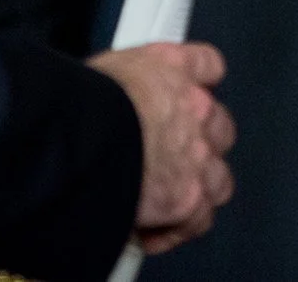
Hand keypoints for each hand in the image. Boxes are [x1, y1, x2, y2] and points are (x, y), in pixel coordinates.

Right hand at [87, 41, 235, 253]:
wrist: (81, 139)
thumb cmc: (79, 104)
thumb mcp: (97, 74)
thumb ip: (118, 87)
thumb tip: (98, 101)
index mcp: (169, 67)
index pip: (206, 65)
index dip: (199, 85)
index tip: (187, 97)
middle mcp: (193, 108)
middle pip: (219, 127)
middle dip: (200, 145)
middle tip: (167, 161)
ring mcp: (197, 155)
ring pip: (218, 177)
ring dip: (196, 190)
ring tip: (163, 202)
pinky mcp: (190, 198)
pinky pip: (198, 220)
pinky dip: (177, 228)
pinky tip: (152, 231)